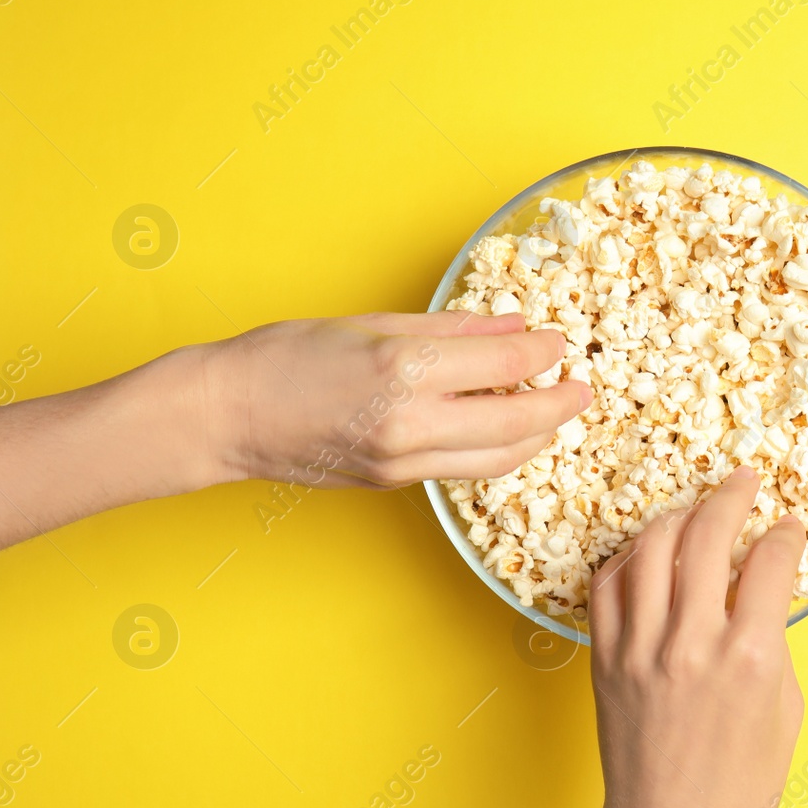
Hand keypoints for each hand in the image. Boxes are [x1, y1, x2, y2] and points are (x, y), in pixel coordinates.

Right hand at [194, 310, 588, 487]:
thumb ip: (453, 328)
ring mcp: (406, 460)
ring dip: (537, 436)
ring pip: (501, 457)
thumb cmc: (287, 355)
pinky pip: (466, 468)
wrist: (226, 414)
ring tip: (551, 411)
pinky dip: (497, 449)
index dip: (546, 352)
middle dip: (562, 405)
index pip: (508, 360)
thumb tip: (513, 324)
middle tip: (581, 388)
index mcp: (408, 367)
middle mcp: (414, 421)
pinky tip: (504, 428)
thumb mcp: (375, 323)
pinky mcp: (396, 484)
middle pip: (521, 421)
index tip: (560, 343)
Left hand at [549, 467, 806, 807]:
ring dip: (678, 516)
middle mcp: (693, 642)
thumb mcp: (785, 712)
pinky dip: (629, 557)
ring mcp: (641, 647)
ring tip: (695, 510)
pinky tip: (648, 553)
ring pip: (652, 546)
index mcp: (750, 657)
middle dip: (732, 496)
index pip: (771, 562)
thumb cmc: (739, 789)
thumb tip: (765, 594)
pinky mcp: (605, 658)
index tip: (791, 526)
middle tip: (743, 482)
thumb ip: (774, 643)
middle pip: (708, 535)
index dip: (786, 534)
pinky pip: (608, 584)